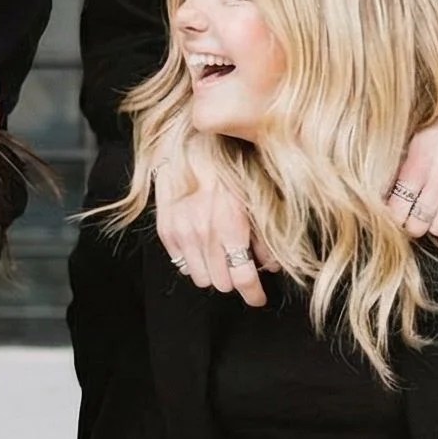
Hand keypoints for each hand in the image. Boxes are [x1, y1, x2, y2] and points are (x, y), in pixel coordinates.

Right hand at [152, 136, 271, 306]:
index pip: (243, 278)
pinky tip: (203, 244)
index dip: (254, 294)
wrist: (190, 141)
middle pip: (221, 283)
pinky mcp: (166, 230)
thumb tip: (271, 264)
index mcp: (230, 225)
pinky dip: (194, 260)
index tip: (259, 297)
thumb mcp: (258, 195)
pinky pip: (181, 263)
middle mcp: (203, 233)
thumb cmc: (230, 163)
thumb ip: (265, 234)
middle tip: (242, 266)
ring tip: (222, 255)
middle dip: (235, 279)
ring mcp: (181, 232)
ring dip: (214, 271)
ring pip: (200, 278)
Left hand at [388, 85, 437, 238]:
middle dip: (410, 222)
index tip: (393, 211)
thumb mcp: (416, 138)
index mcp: (420, 162)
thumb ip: (403, 169)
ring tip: (429, 210)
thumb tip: (387, 195)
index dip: (392, 215)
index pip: (397, 209)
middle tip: (409, 213)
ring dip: (431, 223)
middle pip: (417, 225)